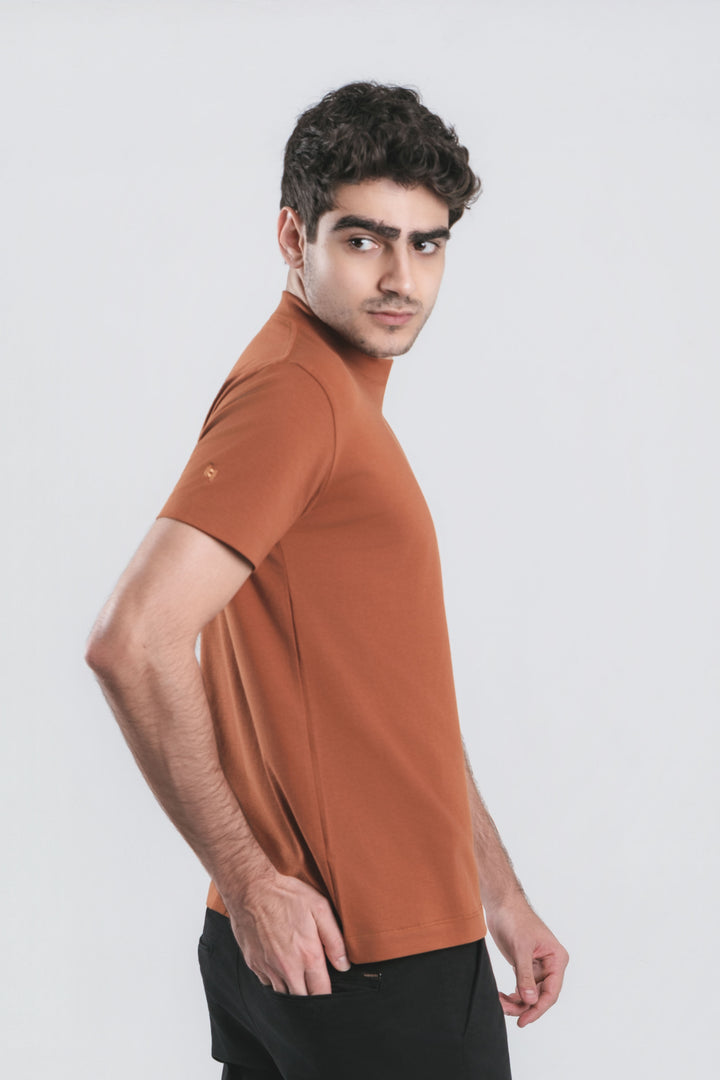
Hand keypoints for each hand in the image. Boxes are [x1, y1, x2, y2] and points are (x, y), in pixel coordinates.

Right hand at [227, 870, 349, 995]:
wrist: (250, 889)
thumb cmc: (286, 895)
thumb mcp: (319, 908)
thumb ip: (334, 940)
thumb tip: (344, 966)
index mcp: (307, 956)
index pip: (321, 993)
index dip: (327, 996)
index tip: (330, 990)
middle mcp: (287, 968)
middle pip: (301, 1000)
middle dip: (310, 998)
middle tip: (314, 986)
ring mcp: (268, 968)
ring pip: (283, 995)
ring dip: (292, 991)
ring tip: (299, 977)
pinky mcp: (253, 964)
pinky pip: (268, 983)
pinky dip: (276, 980)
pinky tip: (281, 966)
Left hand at [486, 894, 568, 1026]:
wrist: (501, 904)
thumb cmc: (515, 919)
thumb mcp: (520, 948)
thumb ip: (525, 975)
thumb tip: (530, 1001)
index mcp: (556, 959)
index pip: (551, 991)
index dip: (538, 1008)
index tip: (523, 1020)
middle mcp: (550, 965)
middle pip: (541, 996)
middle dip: (524, 1006)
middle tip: (505, 1010)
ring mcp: (537, 966)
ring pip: (530, 994)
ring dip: (516, 1002)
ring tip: (500, 1002)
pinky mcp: (525, 965)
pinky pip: (522, 987)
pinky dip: (513, 994)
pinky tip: (502, 997)